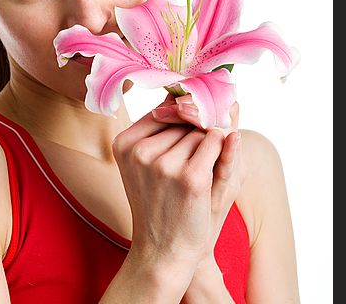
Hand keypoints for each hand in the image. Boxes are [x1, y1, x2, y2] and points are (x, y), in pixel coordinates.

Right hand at [112, 94, 228, 275]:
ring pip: (201, 130)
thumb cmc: (159, 204)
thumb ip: (166, 126)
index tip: (186, 136)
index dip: (181, 118)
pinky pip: (216, 142)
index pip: (162, 109)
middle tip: (186, 165)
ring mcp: (165, 164)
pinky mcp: (192, 177)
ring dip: (207, 146)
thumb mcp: (149, 163)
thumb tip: (187, 91)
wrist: (163, 254)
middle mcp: (140, 150)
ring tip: (192, 178)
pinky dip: (221, 152)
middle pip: (183, 117)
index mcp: (124, 143)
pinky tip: (209, 176)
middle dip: (194, 133)